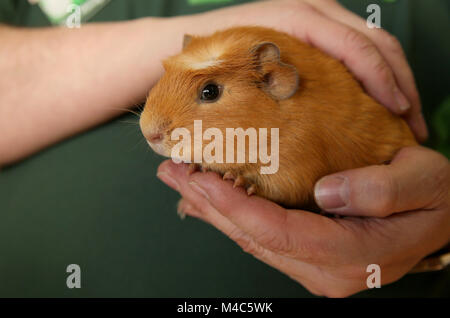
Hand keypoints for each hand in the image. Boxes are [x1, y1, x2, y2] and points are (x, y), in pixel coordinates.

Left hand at [157, 146, 449, 296]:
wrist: (441, 218)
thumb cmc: (435, 198)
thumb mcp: (426, 184)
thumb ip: (383, 190)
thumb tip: (328, 191)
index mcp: (351, 256)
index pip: (277, 233)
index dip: (235, 207)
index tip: (200, 180)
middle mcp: (325, 270)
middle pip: (253, 238)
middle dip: (209, 206)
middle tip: (173, 173)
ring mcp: (314, 266)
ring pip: (251, 239)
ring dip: (213, 209)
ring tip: (182, 181)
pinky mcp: (308, 255)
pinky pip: (262, 237)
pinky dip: (232, 215)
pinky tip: (211, 198)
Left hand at [179, 0, 426, 140]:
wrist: (174, 49)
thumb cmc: (196, 62)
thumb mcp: (224, 70)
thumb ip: (258, 80)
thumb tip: (297, 117)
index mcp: (290, 18)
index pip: (352, 43)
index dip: (381, 76)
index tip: (398, 110)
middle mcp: (305, 12)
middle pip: (371, 39)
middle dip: (399, 79)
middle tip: (413, 123)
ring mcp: (309, 24)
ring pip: (368, 45)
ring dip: (391, 80)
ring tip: (404, 118)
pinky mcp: (309, 39)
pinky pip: (353, 53)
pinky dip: (372, 78)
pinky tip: (377, 107)